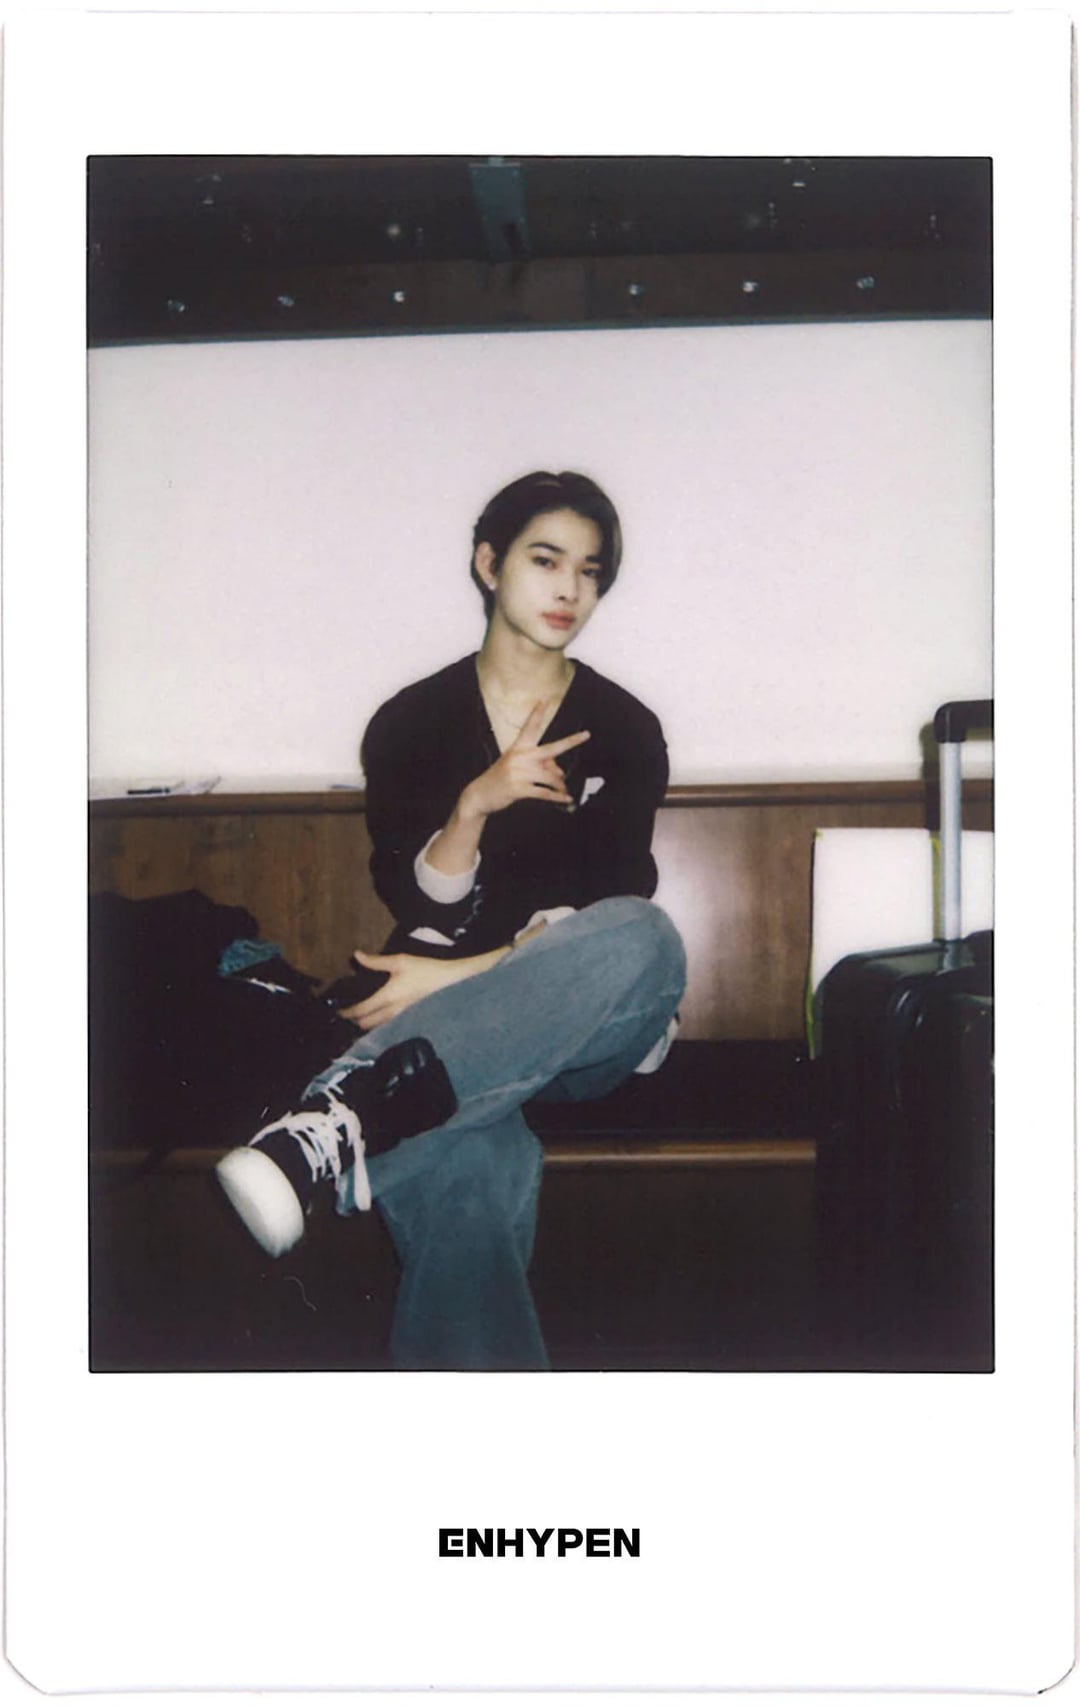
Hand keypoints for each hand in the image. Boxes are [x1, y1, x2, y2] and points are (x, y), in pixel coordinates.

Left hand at [339, 948, 498, 1031]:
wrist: (447, 979)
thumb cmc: (424, 968)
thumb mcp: (399, 961)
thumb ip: (376, 961)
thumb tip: (356, 956)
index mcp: (388, 997)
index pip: (361, 1010)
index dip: (347, 1013)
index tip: (337, 1011)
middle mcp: (392, 1010)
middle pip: (367, 1024)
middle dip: (353, 1022)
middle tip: (344, 1015)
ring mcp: (401, 1014)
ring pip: (377, 1026)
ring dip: (365, 1023)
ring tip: (356, 1016)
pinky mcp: (407, 1013)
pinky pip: (386, 1023)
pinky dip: (376, 1021)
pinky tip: (374, 1014)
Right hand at [460, 699, 589, 820]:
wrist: (480, 795)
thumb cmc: (501, 779)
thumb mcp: (517, 767)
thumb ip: (539, 766)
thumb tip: (560, 773)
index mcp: (518, 748)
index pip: (530, 727)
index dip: (537, 713)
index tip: (544, 699)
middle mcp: (520, 757)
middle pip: (552, 748)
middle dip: (571, 741)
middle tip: (587, 734)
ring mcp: (519, 773)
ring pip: (551, 777)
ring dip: (560, 786)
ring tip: (564, 791)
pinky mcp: (519, 789)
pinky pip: (545, 793)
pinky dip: (558, 797)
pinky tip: (566, 800)